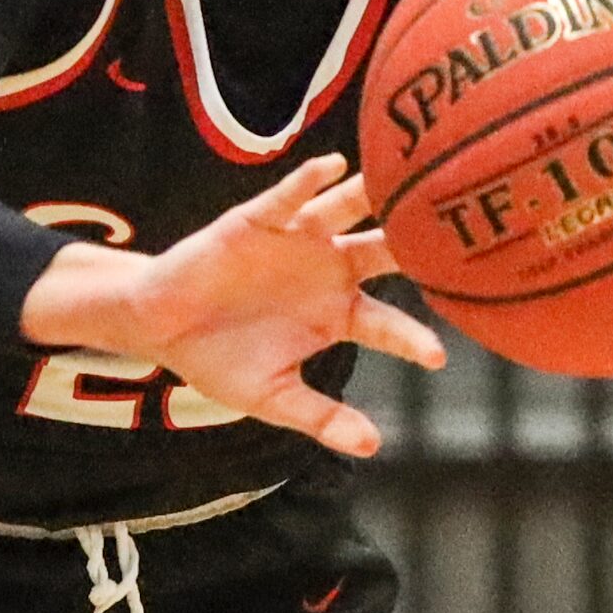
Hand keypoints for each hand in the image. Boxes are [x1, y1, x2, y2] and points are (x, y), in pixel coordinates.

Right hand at [113, 154, 443, 457]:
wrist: (160, 327)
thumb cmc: (220, 359)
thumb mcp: (273, 396)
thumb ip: (321, 417)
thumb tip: (372, 445)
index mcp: (337, 313)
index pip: (387, 324)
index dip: (411, 338)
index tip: (436, 357)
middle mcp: (326, 270)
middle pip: (382, 252)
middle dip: (415, 243)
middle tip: (451, 238)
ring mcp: (295, 242)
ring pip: (343, 212)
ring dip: (370, 195)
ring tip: (401, 179)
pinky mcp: (257, 220)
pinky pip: (288, 197)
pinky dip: (308, 181)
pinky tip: (332, 167)